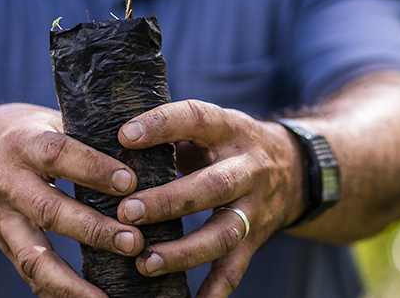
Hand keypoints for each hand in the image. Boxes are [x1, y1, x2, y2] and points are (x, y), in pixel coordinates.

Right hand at [0, 103, 144, 296]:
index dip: (93, 168)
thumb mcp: (52, 121)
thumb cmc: (30, 134)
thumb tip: (152, 142)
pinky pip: (29, 275)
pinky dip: (57, 293)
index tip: (130, 182)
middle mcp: (9, 183)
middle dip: (93, 229)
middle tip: (134, 242)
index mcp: (25, 143)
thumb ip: (91, 133)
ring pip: (33, 255)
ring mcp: (2, 219)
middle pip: (49, 210)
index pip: (58, 154)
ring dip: (71, 281)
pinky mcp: (4, 244)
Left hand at [115, 100, 304, 296]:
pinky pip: (236, 268)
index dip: (163, 125)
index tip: (124, 137)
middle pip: (214, 185)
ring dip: (185, 251)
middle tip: (126, 212)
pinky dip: (215, 289)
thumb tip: (106, 136)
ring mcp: (254, 206)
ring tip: (145, 262)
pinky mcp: (256, 237)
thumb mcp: (208, 128)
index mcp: (230, 129)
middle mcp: (248, 167)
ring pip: (224, 232)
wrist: (293, 168)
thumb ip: (170, 132)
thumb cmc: (227, 145)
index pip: (198, 118)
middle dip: (169, 201)